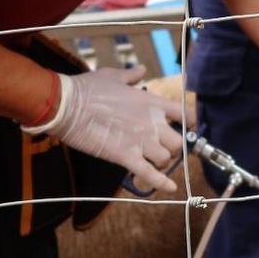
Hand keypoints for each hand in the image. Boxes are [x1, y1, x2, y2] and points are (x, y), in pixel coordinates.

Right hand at [23, 66, 186, 193]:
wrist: (67, 105)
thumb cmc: (88, 88)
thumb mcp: (114, 75)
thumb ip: (132, 75)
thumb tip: (141, 69)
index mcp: (152, 103)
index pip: (186, 115)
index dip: (191, 124)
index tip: (189, 129)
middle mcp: (152, 123)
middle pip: (179, 143)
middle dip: (174, 148)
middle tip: (162, 148)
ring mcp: (140, 141)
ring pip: (167, 159)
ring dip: (162, 162)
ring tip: (152, 161)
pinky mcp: (126, 156)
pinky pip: (150, 174)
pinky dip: (161, 183)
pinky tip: (170, 188)